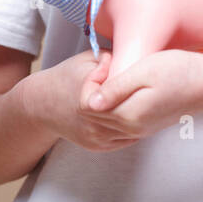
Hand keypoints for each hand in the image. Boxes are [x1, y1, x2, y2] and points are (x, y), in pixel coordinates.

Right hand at [21, 49, 143, 153]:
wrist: (42, 104)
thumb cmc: (66, 77)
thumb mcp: (88, 60)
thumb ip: (112, 58)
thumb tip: (135, 55)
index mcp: (90, 101)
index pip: (124, 93)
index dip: (134, 84)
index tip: (141, 75)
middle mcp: (93, 124)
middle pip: (130, 115)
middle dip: (144, 103)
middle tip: (160, 91)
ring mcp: (96, 138)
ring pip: (131, 130)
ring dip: (142, 118)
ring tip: (154, 102)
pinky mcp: (97, 147)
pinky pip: (124, 139)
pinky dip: (133, 128)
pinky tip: (140, 114)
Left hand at [78, 49, 202, 142]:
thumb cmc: (180, 71)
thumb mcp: (144, 72)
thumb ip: (115, 89)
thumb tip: (89, 104)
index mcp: (128, 115)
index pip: (88, 106)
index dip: (90, 81)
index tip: (107, 61)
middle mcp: (132, 128)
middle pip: (93, 116)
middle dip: (93, 90)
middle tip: (110, 65)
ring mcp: (140, 130)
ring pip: (104, 122)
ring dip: (102, 99)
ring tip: (116, 74)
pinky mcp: (147, 126)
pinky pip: (118, 124)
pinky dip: (112, 108)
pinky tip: (124, 87)